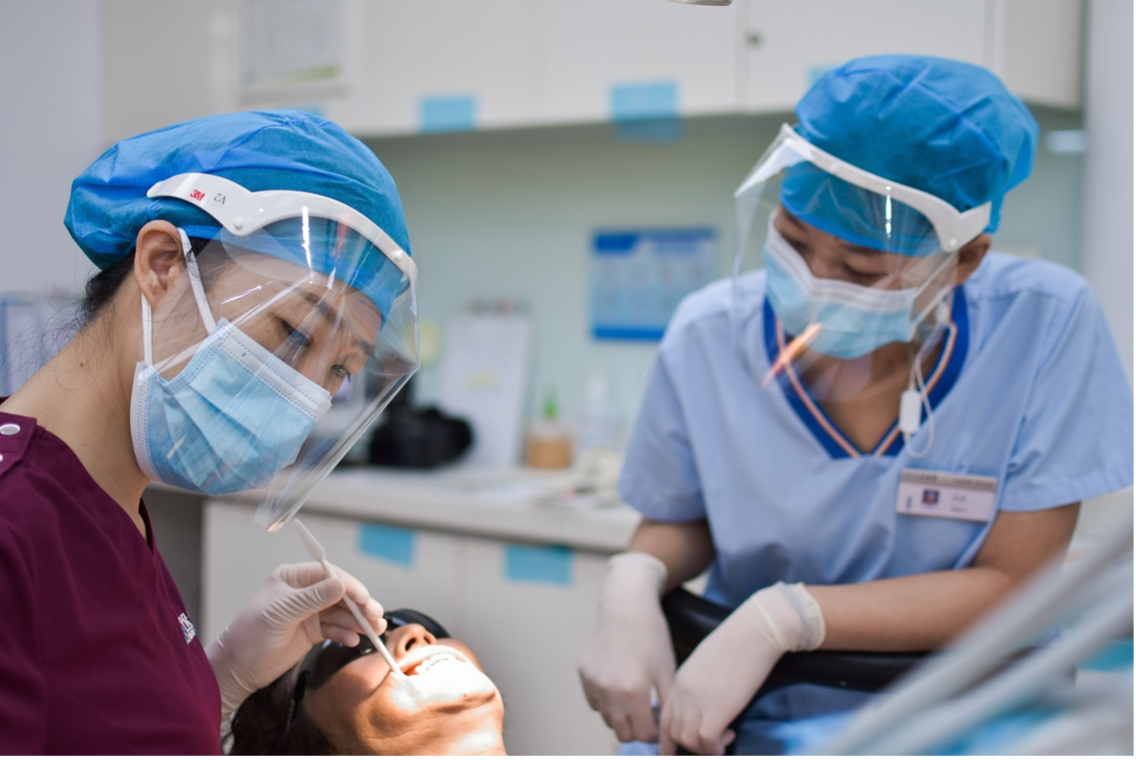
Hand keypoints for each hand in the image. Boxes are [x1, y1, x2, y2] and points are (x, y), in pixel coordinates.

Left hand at [206, 562, 384, 717]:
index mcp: (293, 578)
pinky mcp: (314, 630)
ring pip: (342, 612)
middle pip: (340, 594)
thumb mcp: (281, 613)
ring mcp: (310, 612)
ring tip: (374, 630)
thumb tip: (341, 585)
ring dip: (358, 621)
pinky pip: (336, 628)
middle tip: (375, 616)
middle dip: (359, 605)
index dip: (348, 586)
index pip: (328, 575)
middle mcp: (305, 592)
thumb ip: (312, 598)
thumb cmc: (251, 635)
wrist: (238, 668)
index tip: (364, 598)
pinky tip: (353, 640)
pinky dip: (346, 633)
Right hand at [579, 553, 675, 742]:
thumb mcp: (668, 672)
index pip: (644, 735)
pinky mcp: (583, 673)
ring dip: (621, 715)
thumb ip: (667, 708)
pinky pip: (595, 701)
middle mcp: (608, 690)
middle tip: (647, 710)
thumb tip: (667, 737)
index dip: (655, 730)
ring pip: (607, 719)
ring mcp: (592, 682)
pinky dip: (606, 700)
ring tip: (634, 694)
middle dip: (637, 727)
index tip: (660, 718)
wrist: (626, 606)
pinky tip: (618, 681)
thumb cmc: (652, 637)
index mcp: (633, 691)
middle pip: (623, 733)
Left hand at [659, 582, 824, 755]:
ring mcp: (698, 700)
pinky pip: (707, 741)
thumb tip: (707, 701)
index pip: (664, 717)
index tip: (678, 747)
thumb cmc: (738, 641)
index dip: (670, 737)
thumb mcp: (707, 662)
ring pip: (687, 740)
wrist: (755, 629)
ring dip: (704, 747)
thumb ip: (699, 683)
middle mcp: (683, 692)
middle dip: (689, 746)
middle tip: (709, 744)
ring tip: (722, 740)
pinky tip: (729, 738)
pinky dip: (716, 747)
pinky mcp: (718, 709)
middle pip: (672, 732)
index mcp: (679, 679)